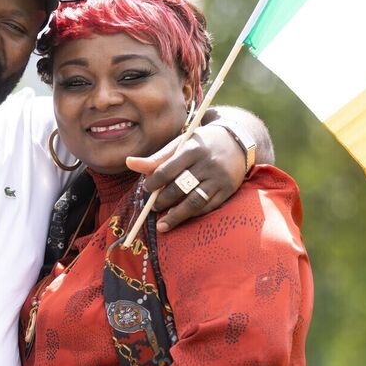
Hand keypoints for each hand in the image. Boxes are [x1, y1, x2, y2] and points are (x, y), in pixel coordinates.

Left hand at [127, 123, 246, 232]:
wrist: (236, 141)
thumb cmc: (201, 144)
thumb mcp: (180, 144)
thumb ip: (157, 158)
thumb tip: (129, 163)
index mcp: (192, 149)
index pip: (168, 169)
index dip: (154, 182)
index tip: (146, 190)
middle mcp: (207, 163)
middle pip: (180, 187)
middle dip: (164, 200)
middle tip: (153, 207)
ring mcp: (219, 178)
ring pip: (195, 201)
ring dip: (177, 215)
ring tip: (162, 224)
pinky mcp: (228, 189)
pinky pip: (208, 206)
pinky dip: (193, 214)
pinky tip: (182, 218)